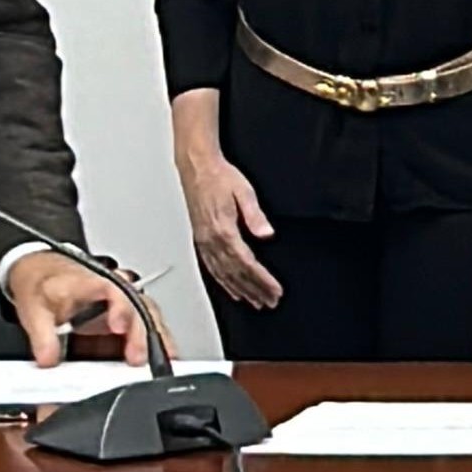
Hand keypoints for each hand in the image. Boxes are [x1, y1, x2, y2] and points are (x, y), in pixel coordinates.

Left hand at [3, 252, 159, 368]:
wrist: (42, 274)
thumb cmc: (44, 284)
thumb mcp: (34, 308)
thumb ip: (42, 336)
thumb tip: (48, 358)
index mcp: (91, 282)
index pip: (112, 289)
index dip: (120, 307)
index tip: (119, 326)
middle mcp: (112, 290)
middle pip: (138, 305)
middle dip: (142, 332)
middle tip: (138, 357)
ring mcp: (121, 303)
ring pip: (148, 316)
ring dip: (155, 339)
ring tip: (159, 363)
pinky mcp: (124, 318)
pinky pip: (145, 328)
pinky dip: (154, 344)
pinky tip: (159, 361)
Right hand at [177, 145, 281, 309]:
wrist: (197, 169)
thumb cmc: (219, 177)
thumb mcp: (244, 192)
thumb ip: (255, 216)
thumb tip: (266, 234)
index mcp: (224, 230)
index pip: (247, 263)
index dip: (262, 280)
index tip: (274, 290)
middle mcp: (212, 240)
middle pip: (236, 274)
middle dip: (254, 290)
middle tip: (269, 302)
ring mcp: (205, 242)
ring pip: (223, 275)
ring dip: (240, 290)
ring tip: (255, 302)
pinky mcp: (201, 241)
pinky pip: (212, 268)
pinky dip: (223, 283)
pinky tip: (232, 289)